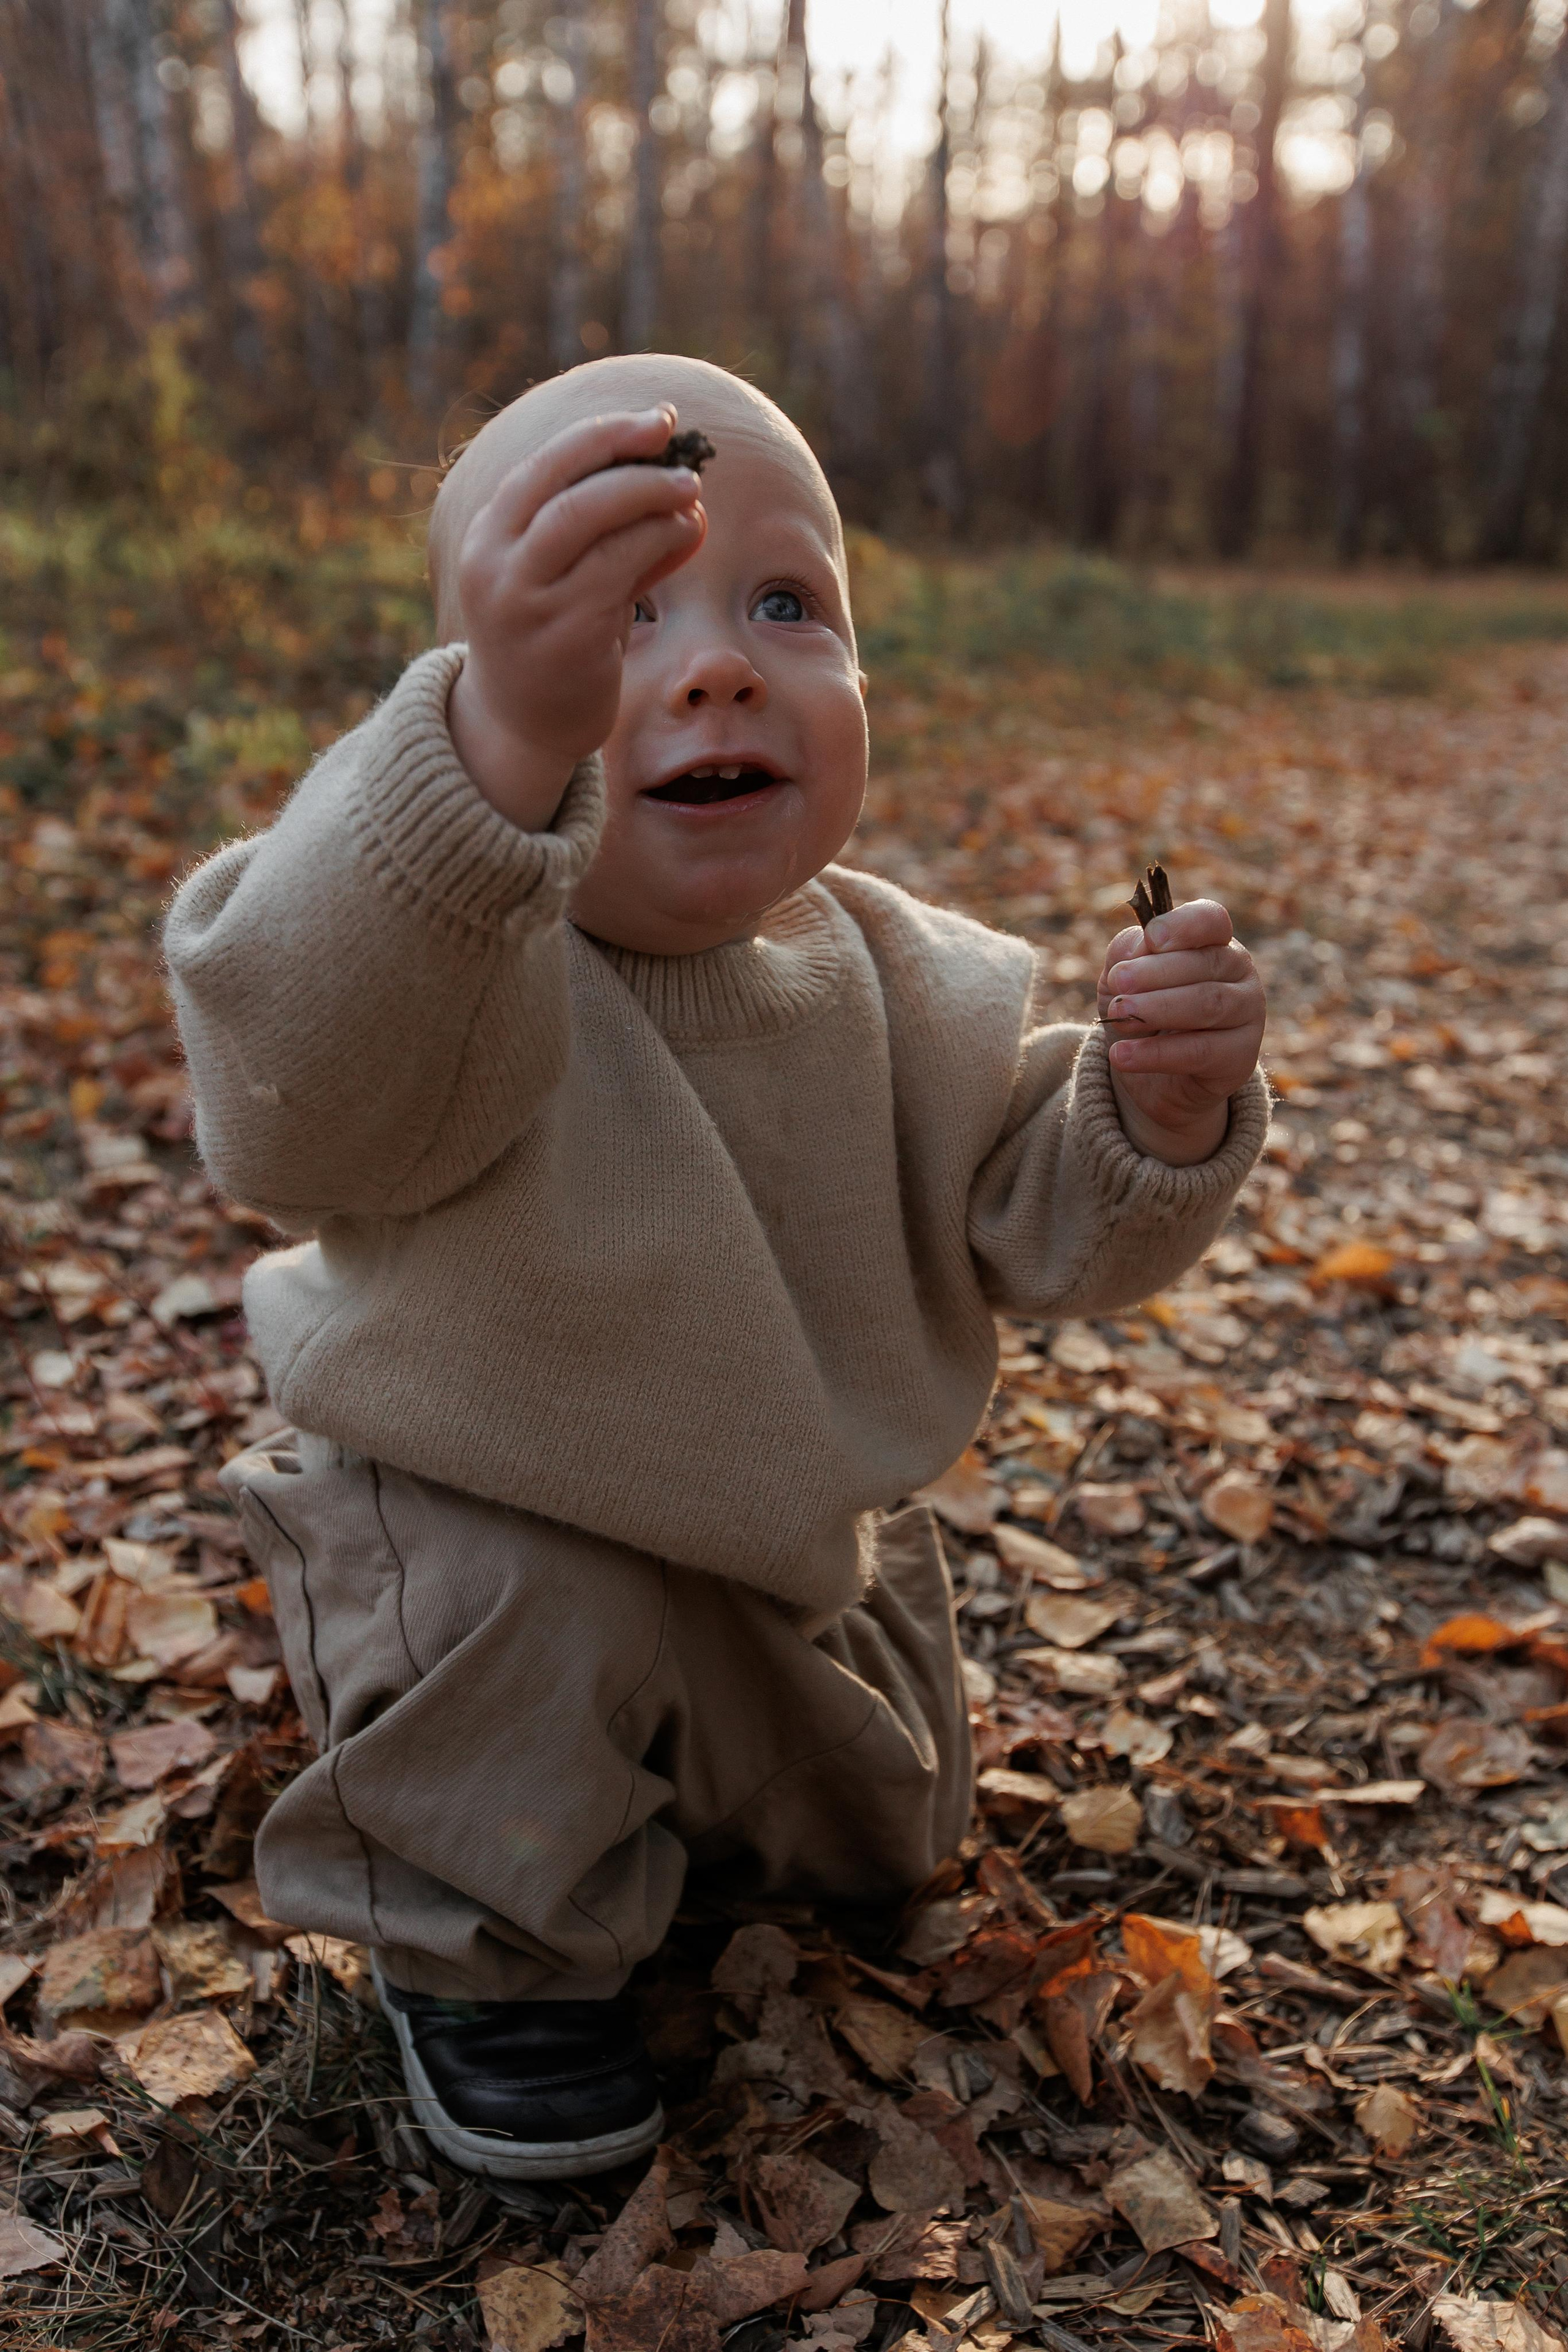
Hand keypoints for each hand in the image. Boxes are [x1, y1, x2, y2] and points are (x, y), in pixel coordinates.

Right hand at [447, 405, 706, 827]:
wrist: (523, 726)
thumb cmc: (552, 639)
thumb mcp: (570, 579)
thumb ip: (615, 538)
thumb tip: (689, 498)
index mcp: (487, 536)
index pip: (543, 465)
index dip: (604, 435)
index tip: (658, 421)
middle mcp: (495, 563)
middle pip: (564, 483)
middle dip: (629, 455)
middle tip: (681, 452)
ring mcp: (526, 599)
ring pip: (591, 518)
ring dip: (650, 495)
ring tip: (691, 492)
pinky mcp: (564, 633)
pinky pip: (619, 568)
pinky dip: (659, 538)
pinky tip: (686, 531)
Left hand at [1096, 898, 1264, 1165]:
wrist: (1153, 1077)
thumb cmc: (1141, 1014)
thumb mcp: (1122, 979)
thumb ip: (1126, 954)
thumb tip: (1138, 947)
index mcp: (1212, 942)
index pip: (1210, 920)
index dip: (1184, 925)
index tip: (1152, 937)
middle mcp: (1238, 972)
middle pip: (1205, 963)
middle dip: (1156, 972)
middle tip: (1118, 983)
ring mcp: (1247, 1013)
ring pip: (1207, 1004)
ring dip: (1157, 1008)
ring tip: (1118, 1015)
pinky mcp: (1240, 1056)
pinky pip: (1200, 1052)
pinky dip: (1156, 1054)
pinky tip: (1123, 1055)